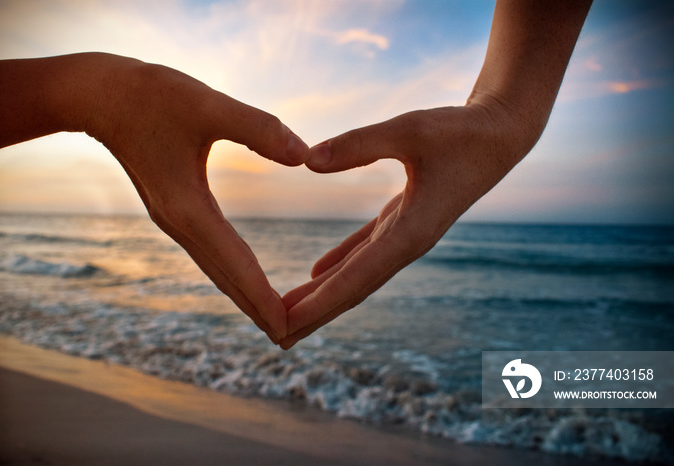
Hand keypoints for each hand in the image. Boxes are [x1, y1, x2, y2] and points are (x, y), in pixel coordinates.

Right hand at [83, 54, 308, 342]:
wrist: (97, 95)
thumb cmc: (149, 95)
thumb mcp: (207, 104)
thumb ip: (258, 129)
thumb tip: (304, 156)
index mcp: (189, 208)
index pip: (236, 264)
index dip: (263, 299)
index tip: (289, 329)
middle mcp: (180, 224)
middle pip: (226, 279)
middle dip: (257, 309)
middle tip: (291, 338)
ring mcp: (174, 220)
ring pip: (217, 269)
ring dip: (245, 294)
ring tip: (274, 318)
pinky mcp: (174, 209)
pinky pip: (210, 251)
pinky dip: (232, 271)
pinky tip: (244, 275)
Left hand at [280, 104, 531, 348]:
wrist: (500, 135)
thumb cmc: (462, 131)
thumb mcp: (410, 130)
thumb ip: (360, 144)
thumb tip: (308, 161)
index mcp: (411, 232)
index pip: (357, 277)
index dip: (319, 303)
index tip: (285, 325)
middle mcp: (407, 243)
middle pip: (354, 288)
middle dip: (316, 315)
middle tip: (277, 339)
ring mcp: (405, 234)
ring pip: (357, 273)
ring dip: (324, 295)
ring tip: (289, 315)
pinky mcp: (404, 220)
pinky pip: (364, 250)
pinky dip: (339, 265)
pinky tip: (316, 275)